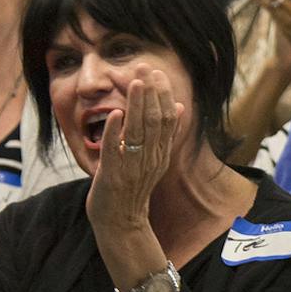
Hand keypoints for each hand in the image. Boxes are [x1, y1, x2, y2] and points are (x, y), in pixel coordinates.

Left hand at [85, 69, 184, 236]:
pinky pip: (115, 151)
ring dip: (137, 106)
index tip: (157, 74)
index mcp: (160, 153)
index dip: (163, 95)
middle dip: (151, 93)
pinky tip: (115, 113)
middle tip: (145, 68)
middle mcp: (150, 158)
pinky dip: (115, 131)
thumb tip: (178, 106)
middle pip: (155, 121)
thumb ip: (165, 134)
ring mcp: (132, 167)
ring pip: (138, 132)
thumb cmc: (133, 189)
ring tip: (135, 82)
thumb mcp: (154, 159)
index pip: (168, 120)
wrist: (122, 223)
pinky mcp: (112, 175)